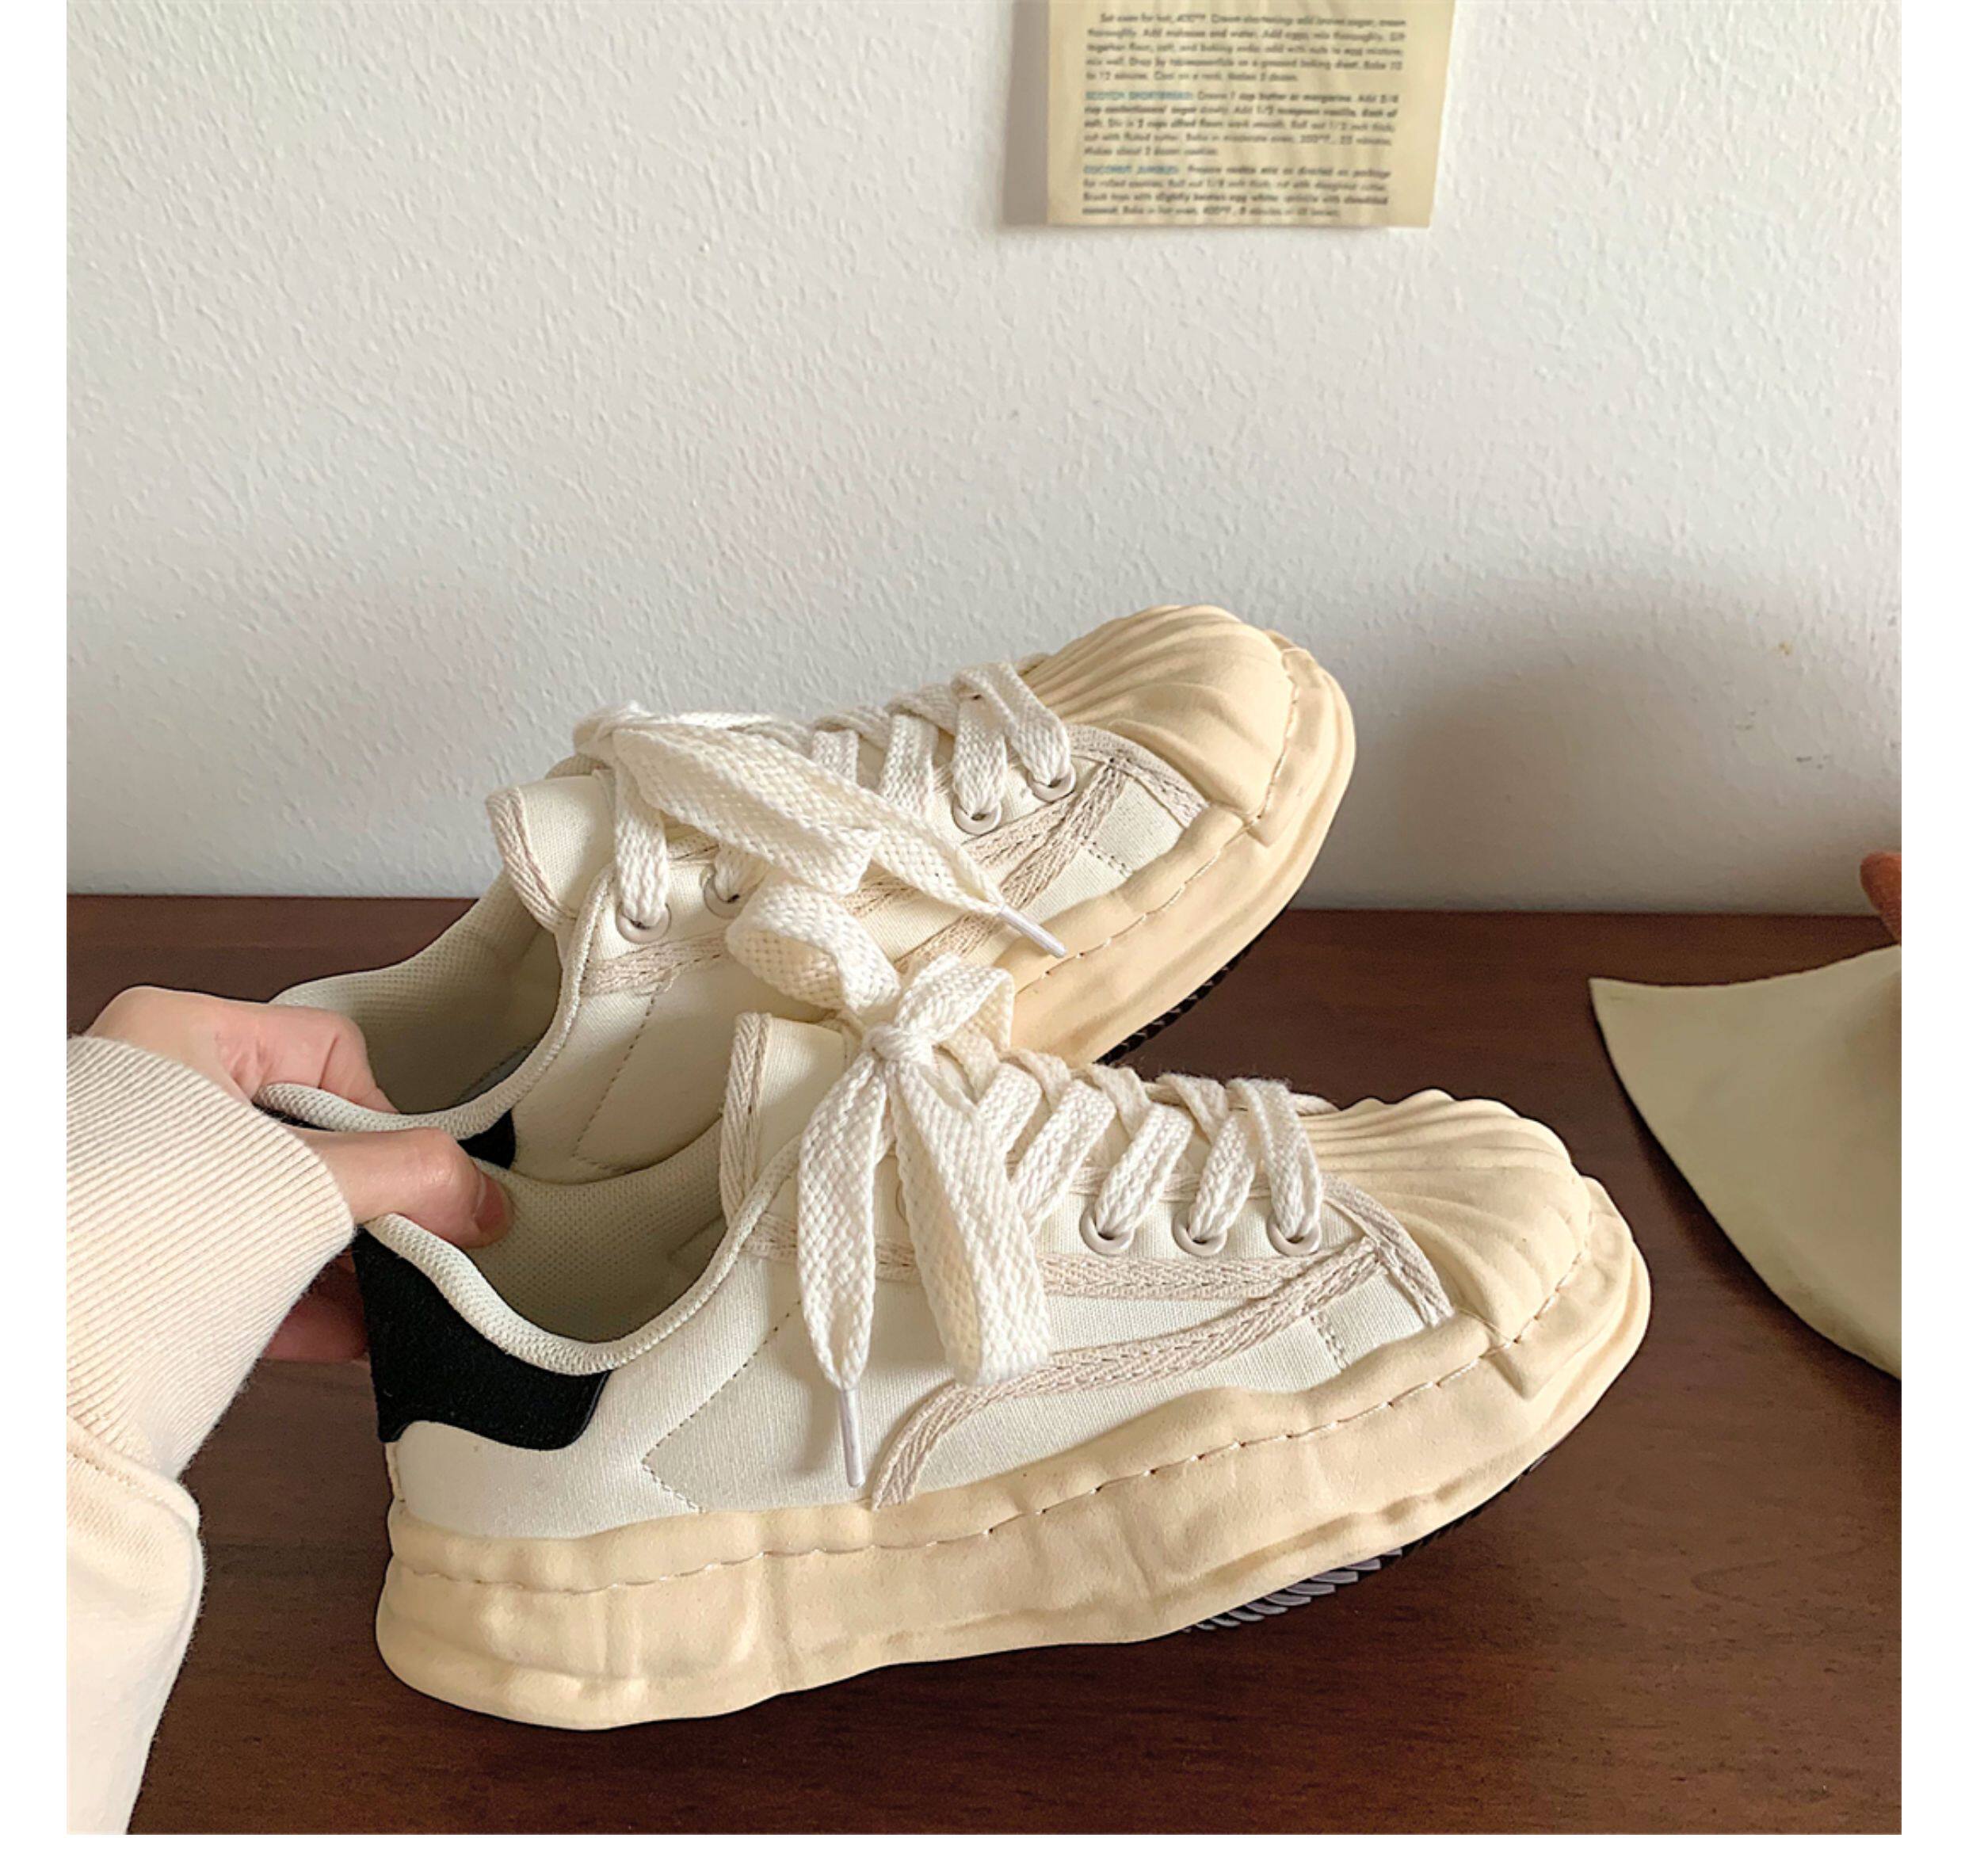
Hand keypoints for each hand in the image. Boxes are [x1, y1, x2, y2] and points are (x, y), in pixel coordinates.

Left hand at [85, 987, 508, 1359]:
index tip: (417, 1178)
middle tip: (416, 1236)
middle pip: (314, 1137)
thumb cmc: (106, 1230)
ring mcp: (141, 1185)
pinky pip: (244, 1270)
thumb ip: (408, 1178)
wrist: (28, 1354)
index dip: (386, 1115)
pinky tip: (356, 1331)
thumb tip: (478, 1195)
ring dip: (343, 1256)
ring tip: (396, 1289)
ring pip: (280, 1209)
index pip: (330, 1051)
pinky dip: (304, 1302)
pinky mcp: (139, 1264)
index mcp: (177, 1037)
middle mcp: (152, 1100)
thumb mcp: (298, 1182)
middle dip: (368, 1198)